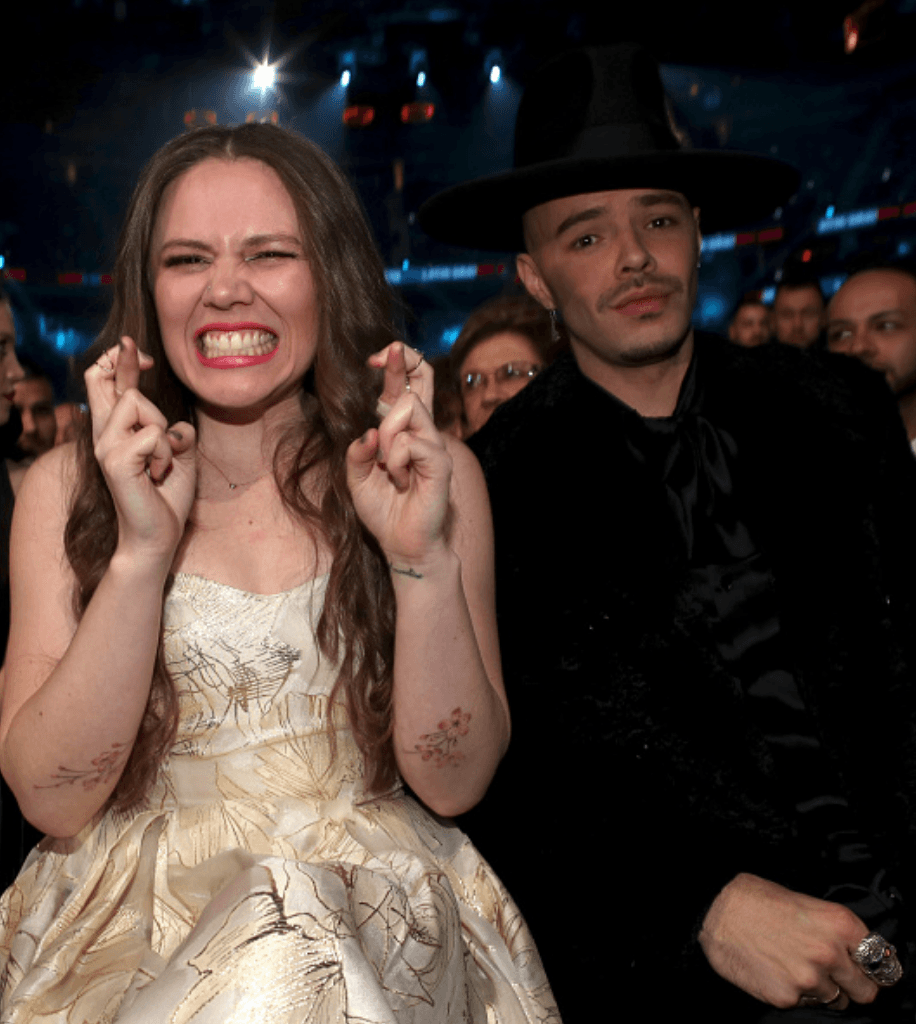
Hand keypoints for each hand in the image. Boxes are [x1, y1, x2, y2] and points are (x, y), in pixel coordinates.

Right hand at [86, 336, 196, 564]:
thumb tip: (173, 422)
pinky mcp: (114, 461)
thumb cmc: (167, 495)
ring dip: (164, 436)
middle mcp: (103, 435)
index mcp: (114, 430)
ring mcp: (105, 447)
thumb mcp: (177, 452)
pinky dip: (167, 454)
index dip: (118, 359)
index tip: (135, 349)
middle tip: (160, 439)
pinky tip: (157, 476)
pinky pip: (153, 433)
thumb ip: (171, 428)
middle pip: (118, 384)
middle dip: (150, 401)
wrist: (159, 535)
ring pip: (139, 404)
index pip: (104, 381)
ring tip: (160, 466)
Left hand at [346, 342, 450, 566]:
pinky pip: (410, 443)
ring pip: (409, 410)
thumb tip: (368, 432)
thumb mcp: (355, 478)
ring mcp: (434, 445)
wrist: (401, 543)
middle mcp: (422, 432)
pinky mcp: (439, 462)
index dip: (398, 362)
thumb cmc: (383, 510)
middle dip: (395, 379)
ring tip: (388, 467)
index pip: (408, 384)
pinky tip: (400, 481)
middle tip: (381, 400)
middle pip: (419, 382)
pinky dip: (396, 461)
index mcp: (403, 430)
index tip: (377, 358)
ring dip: (387, 436)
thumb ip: (356, 451)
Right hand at [699, 873, 878, 1010]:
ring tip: (795, 966)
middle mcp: (829, 953)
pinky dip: (796, 992)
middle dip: (851, 984)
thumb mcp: (803, 901)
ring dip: (822, 989)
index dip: (868, 965)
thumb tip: (851, 950)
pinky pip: (805, 1003)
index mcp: (838, 924)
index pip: (877, 960)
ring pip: (836, 999)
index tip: (861, 968)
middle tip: (832, 974)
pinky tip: (777, 971)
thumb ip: (832, 929)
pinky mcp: (788, 998)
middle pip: (864, 990)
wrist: (714, 911)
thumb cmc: (755, 900)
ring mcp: (809, 979)